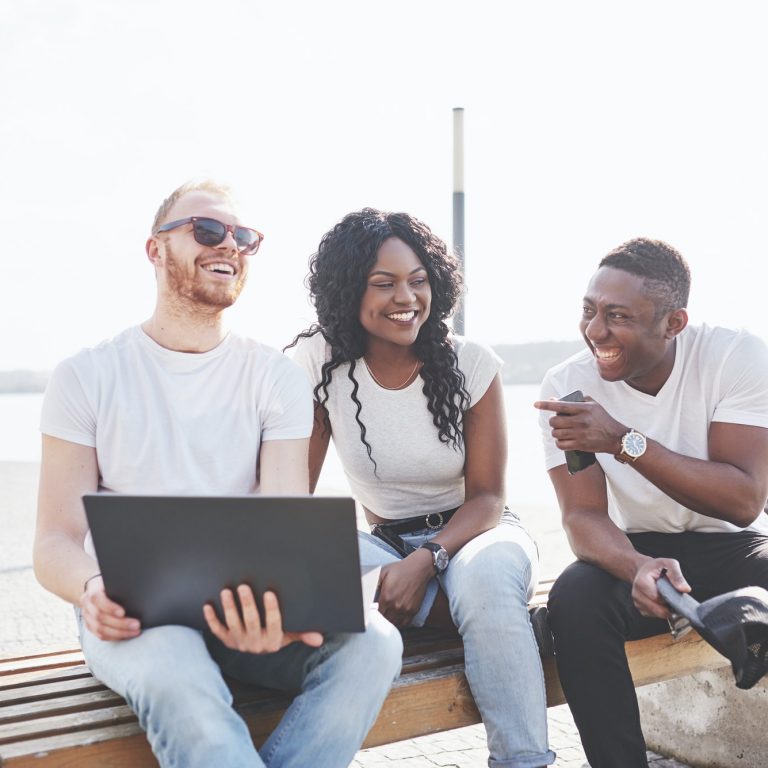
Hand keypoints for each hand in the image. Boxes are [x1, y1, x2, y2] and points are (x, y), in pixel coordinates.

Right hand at [79, 575, 140, 640]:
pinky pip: (100, 636)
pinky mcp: (90, 626)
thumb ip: (121, 586)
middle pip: (101, 618)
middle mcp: (87, 605)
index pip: (98, 600)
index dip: (110, 607)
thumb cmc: (111, 584)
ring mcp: (87, 617)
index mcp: (93, 591)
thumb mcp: (115, 580)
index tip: (123, 612)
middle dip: (120, 623)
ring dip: (119, 633)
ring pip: (100, 630)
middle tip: (136, 625)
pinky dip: (114, 637)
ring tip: (135, 631)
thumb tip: (140, 591)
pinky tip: (127, 635)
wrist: (96, 589)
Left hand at [203, 586, 323, 652]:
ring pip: (233, 624)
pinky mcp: (227, 640)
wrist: (257, 652)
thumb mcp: (291, 635)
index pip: (274, 623)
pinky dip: (211, 619)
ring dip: (229, 608)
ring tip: (226, 592)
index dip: (271, 609)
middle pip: (251, 621)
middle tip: (244, 586)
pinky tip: (207, 606)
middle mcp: (255, 642)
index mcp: (273, 640)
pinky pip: (217, 630)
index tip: (269, 593)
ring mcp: (239, 641)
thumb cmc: (276, 636)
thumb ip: (303, 634)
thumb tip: (320, 638)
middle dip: (247, 604)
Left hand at [377, 551, 434, 627]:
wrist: (418, 568)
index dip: (373, 614)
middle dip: (380, 618)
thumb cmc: (401, 570)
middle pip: (384, 621)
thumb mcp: (382, 572)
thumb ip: (372, 584)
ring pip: (394, 624)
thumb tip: (365, 592)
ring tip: (386, 616)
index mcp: (387, 597)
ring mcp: (406, 610)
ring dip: (389, 621)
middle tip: (379, 614)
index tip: (372, 612)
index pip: (376, 614)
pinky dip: (399, 623)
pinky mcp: (413, 610)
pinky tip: (395, 617)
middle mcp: (396, 606)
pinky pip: (404, 623)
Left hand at [534, 397, 626, 454]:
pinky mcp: (580, 444)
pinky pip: (561, 444)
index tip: (536, 404)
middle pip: (554, 421)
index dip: (546, 404)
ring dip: (556, 433)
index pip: (560, 405)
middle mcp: (580, 420)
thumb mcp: (594, 405)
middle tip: (558, 423)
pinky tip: (563, 440)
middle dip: (553, 422)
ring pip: (556, 433)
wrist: (616, 437)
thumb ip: (578, 400)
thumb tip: (556, 399)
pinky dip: (559, 443)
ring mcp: (580, 433)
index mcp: (583, 409)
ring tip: (561, 432)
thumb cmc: (604, 419)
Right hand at [631, 558, 690, 618]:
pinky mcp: (641, 609)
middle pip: (658, 610)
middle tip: (673, 596)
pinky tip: (662, 601)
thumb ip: (677, 575)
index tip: (674, 592)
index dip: (669, 598)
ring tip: (667, 597)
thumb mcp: (669, 564)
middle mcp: (637, 594)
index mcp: (641, 582)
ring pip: (658, 614)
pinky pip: (655, 615)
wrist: (644, 570)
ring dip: (666, 609)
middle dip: (669, 606)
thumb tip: (685, 589)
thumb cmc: (656, 567)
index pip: (658, 598)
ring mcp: (638, 603)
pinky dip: (661, 610)